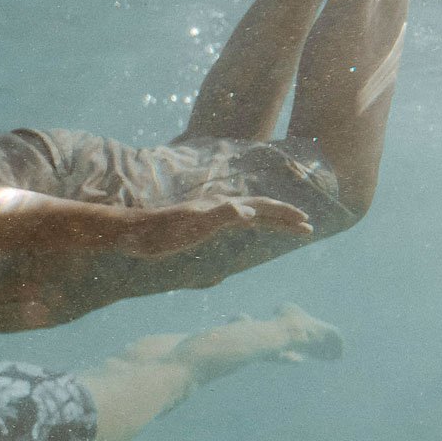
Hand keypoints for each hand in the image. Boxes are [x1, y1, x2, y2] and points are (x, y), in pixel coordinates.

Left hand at [120, 196, 310, 257]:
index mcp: (221, 207)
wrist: (133, 233)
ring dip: (271, 220)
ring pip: (249, 214)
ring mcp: (210, 214)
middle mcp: (218, 207)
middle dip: (284, 217)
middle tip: (308, 227)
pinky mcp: (201, 224)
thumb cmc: (160, 232)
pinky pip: (234, 222)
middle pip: (260, 209)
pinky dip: (250, 223)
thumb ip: (221, 216)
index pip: (261, 207)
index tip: (305, 223)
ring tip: (289, 227)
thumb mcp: (192, 224)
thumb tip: (248, 211)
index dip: (283, 214)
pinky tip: (250, 225)